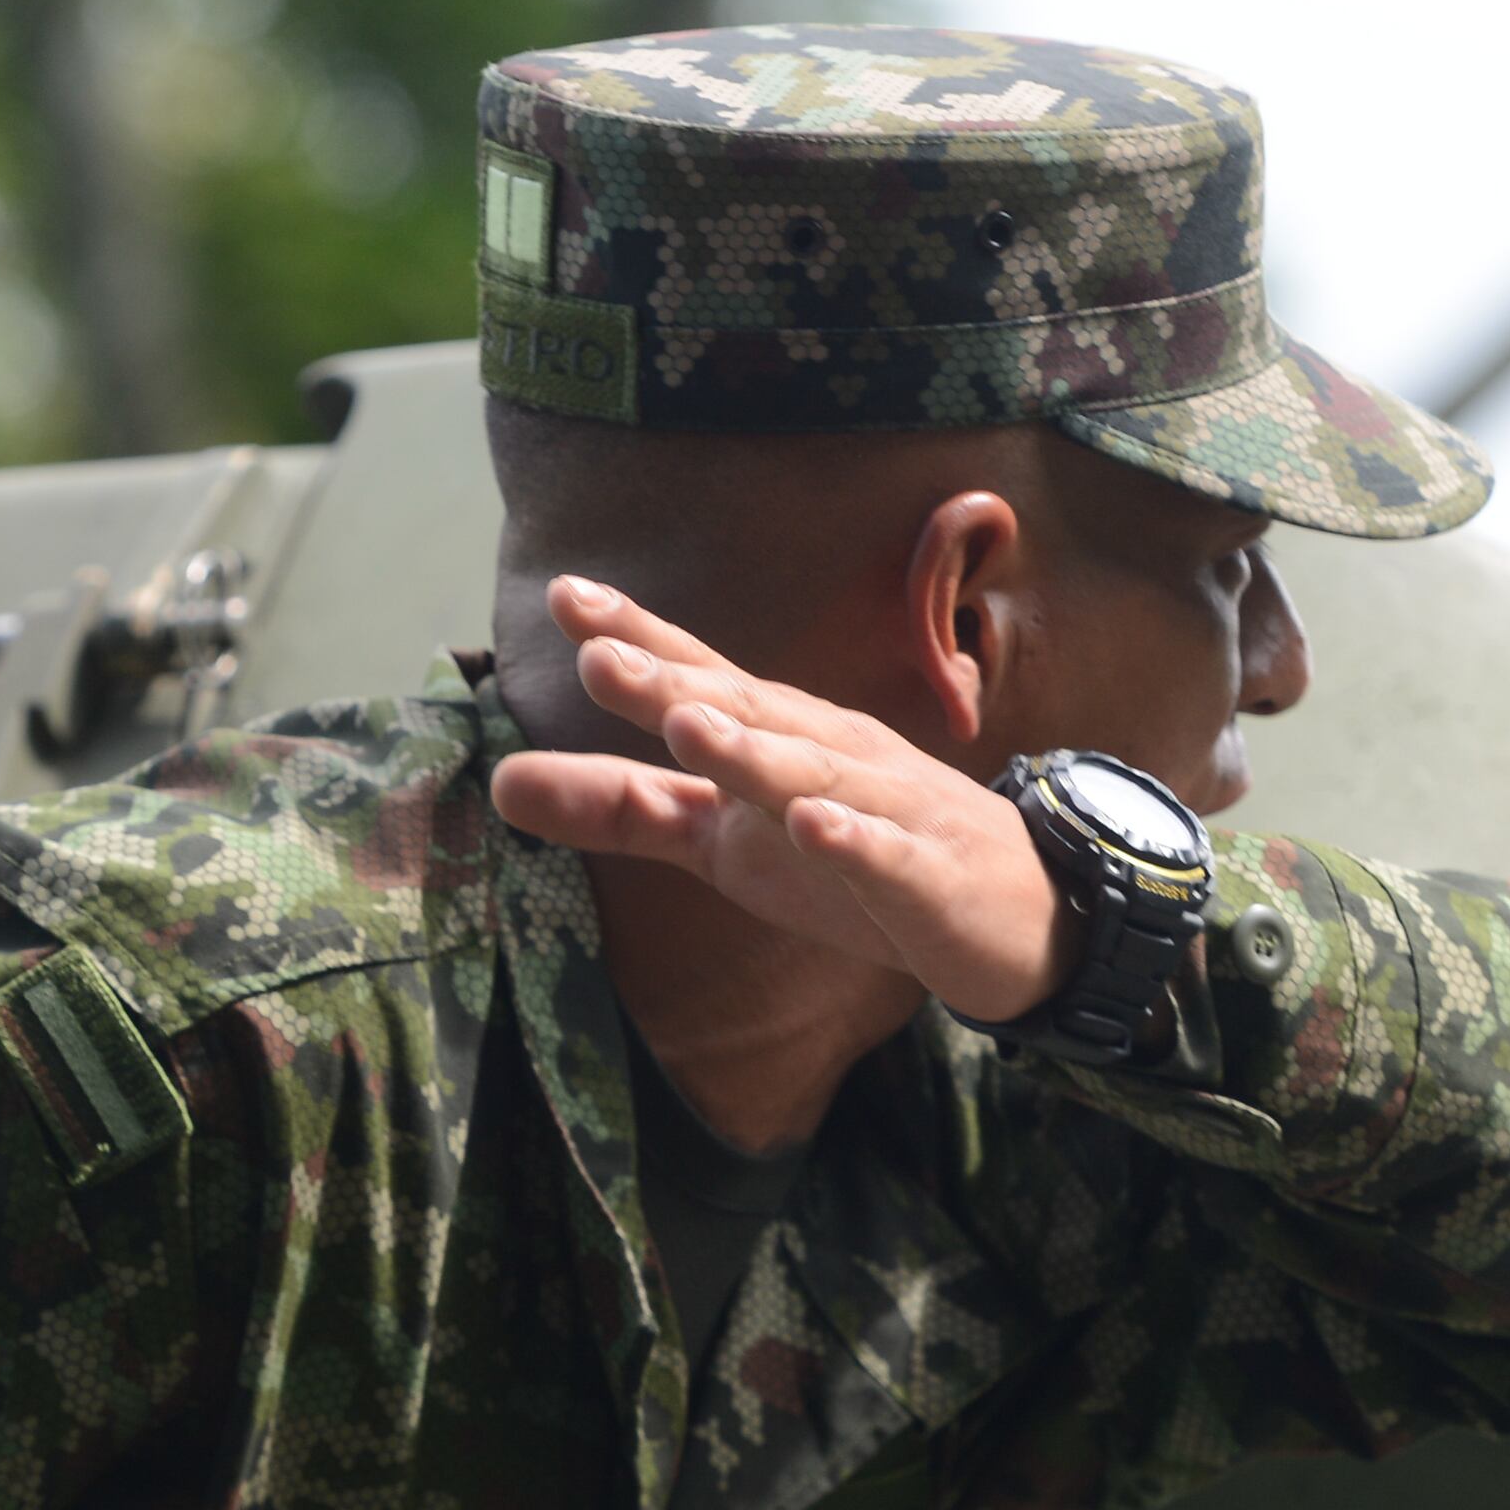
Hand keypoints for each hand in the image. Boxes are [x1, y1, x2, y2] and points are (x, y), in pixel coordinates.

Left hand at [487, 577, 1071, 1022]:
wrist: (1010, 914)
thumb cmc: (849, 857)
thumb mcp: (719, 840)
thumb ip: (620, 807)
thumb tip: (499, 781)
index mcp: (775, 735)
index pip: (700, 676)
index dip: (638, 638)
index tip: (564, 595)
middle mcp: (828, 752)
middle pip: (746, 709)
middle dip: (675, 679)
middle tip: (599, 652)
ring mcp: (883, 808)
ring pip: (812, 773)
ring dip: (752, 749)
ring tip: (686, 723)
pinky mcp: (926, 876)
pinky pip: (886, 854)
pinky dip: (852, 839)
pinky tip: (814, 825)